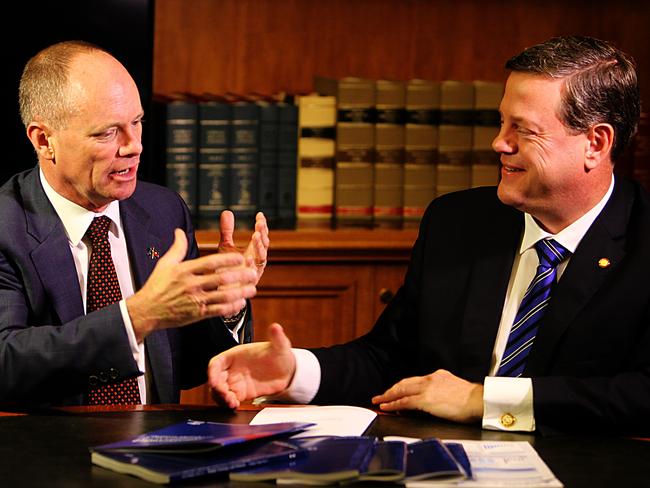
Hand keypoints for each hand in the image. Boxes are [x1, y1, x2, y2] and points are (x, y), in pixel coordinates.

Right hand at [126, 229, 257, 340]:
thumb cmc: (157, 286)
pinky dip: (230, 308)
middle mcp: (191, 285)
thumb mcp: (165, 264)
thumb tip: (179, 231)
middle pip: (220, 279)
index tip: (240, 257)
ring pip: (222, 296)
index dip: (226, 259)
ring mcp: (195, 300)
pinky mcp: (197, 314)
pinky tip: (240, 303)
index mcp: (185, 271)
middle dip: (239, 276)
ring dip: (240, 293)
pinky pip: (217, 311)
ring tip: (252, 289)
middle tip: (253, 272)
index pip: (209, 263)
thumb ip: (177, 247)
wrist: (147, 311)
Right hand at [208, 323, 295, 408]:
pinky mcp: (242, 393)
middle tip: (225, 395)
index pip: (216, 363)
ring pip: (220, 391)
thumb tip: (276, 327)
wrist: (287, 371)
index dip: (212, 372)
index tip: (214, 381)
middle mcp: (232, 369)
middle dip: (217, 389)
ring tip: (231, 403)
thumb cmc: (279, 354)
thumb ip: (276, 337)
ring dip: (221, 398)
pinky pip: (230, 399)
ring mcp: (236, 382)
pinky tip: (235, 406)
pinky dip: (229, 404)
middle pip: (215, 379)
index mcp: (235, 355)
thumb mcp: (280, 346)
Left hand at [218, 210, 268, 284]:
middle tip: (260, 224)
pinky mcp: (248, 282)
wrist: (223, 291)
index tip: (259, 215)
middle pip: (264, 246)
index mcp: (253, 251)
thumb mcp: (226, 247)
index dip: (262, 226)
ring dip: (259, 247)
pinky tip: (248, 258)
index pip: (261, 236)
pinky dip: (251, 266)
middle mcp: (256, 260)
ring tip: (255, 236)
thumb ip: (227, 231)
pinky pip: (253, 274)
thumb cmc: (226, 268)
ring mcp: (254, 271)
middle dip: (263, 234)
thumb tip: (227, 212)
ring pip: (262, 258)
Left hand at [371, 369, 483, 423]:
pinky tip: (386, 407)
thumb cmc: (473, 400)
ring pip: (401, 390)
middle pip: (405, 383)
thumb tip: (435, 401)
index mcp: (438, 376)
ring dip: (388, 396)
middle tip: (381, 395)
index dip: (403, 386)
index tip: (396, 391)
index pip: (415, 381)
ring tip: (379, 401)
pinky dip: (393, 404)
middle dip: (391, 390)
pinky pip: (404, 401)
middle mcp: (430, 379)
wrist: (479, 400)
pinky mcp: (425, 399)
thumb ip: (443, 391)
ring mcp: (427, 388)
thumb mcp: (455, 389)